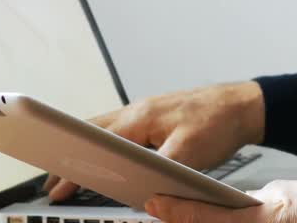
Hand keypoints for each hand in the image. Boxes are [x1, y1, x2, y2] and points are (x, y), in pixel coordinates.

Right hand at [44, 81, 264, 201]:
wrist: (245, 105)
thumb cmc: (220, 123)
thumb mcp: (190, 153)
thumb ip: (161, 170)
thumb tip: (139, 191)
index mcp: (141, 118)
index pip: (96, 142)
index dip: (74, 165)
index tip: (57, 184)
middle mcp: (138, 111)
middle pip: (93, 133)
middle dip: (70, 158)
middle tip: (52, 183)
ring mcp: (147, 112)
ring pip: (106, 130)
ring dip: (87, 151)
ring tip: (70, 174)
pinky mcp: (156, 117)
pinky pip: (122, 130)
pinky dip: (106, 145)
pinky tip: (105, 160)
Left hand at [145, 177, 296, 222]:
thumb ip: (270, 195)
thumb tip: (255, 199)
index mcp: (256, 222)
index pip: (202, 216)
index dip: (175, 210)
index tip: (155, 203)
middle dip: (186, 220)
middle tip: (164, 211)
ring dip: (211, 221)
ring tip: (194, 213)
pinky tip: (249, 216)